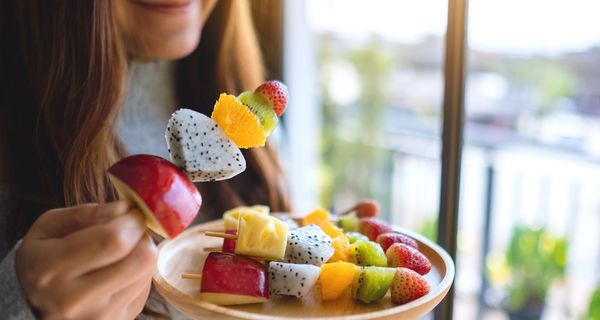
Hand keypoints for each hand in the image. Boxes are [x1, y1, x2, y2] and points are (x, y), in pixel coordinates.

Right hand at [15, 201, 156, 319]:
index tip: (131, 212)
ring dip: (143, 253)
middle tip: (131, 229)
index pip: (113, 240)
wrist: (30, 306)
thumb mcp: (48, 228)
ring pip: (147, 272)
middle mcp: (74, 300)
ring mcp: (98, 317)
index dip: (131, 221)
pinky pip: (145, 290)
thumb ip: (84, 214)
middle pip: (140, 258)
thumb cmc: (43, 259)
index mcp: (50, 268)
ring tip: (124, 250)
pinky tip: (121, 270)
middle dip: (142, 235)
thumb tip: (123, 209)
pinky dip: (139, 274)